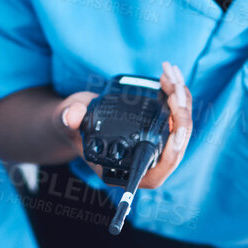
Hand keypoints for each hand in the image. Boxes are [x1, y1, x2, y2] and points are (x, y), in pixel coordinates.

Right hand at [56, 62, 193, 189]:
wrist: (78, 120)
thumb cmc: (72, 127)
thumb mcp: (66, 122)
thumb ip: (68, 120)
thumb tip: (72, 116)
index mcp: (126, 171)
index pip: (158, 170)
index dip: (172, 153)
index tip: (177, 131)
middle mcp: (145, 162)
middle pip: (177, 144)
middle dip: (180, 115)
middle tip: (171, 89)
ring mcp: (156, 146)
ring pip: (182, 127)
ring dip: (182, 99)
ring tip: (169, 75)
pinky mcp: (160, 130)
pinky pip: (178, 115)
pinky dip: (179, 95)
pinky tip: (171, 77)